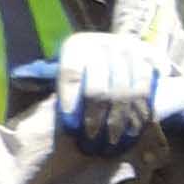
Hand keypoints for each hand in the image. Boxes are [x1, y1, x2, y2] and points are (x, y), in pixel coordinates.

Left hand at [50, 31, 162, 153]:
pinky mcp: (150, 57)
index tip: (71, 128)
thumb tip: (33, 91)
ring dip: (121, 121)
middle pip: (100, 89)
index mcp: (77, 46)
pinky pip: (148, 89)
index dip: (70, 103)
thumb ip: (50, 83)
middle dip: (96, 119)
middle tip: (94, 140)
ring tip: (114, 140)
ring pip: (127, 92)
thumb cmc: (84, 70)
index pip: (71, 76)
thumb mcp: (63, 71)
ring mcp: (129, 49)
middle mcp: (103, 43)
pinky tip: (135, 128)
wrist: (116, 49)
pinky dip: (143, 111)